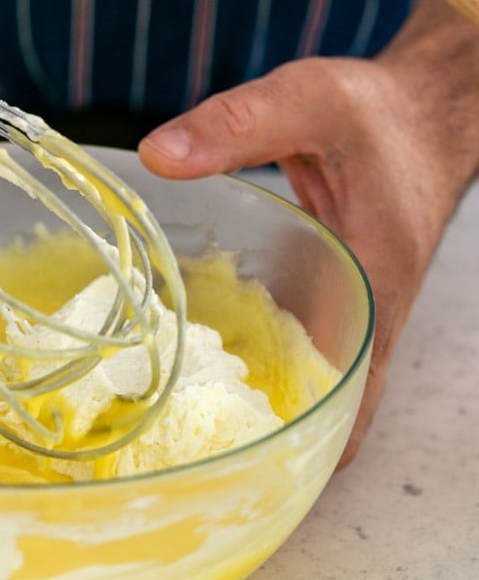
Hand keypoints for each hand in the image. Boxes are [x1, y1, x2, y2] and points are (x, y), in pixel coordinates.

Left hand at [139, 20, 478, 465]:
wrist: (420, 112)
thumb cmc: (380, 115)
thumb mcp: (310, 103)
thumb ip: (238, 125)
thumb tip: (157, 156)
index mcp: (373, 294)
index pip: (353, 406)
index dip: (306, 453)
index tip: (241, 476)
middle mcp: (365, 321)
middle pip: (322, 413)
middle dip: (263, 443)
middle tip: (176, 459)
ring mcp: (347, 315)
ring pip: (306, 386)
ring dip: (255, 407)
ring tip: (164, 424)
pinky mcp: (328, 299)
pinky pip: (293, 349)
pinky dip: (254, 363)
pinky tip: (190, 358)